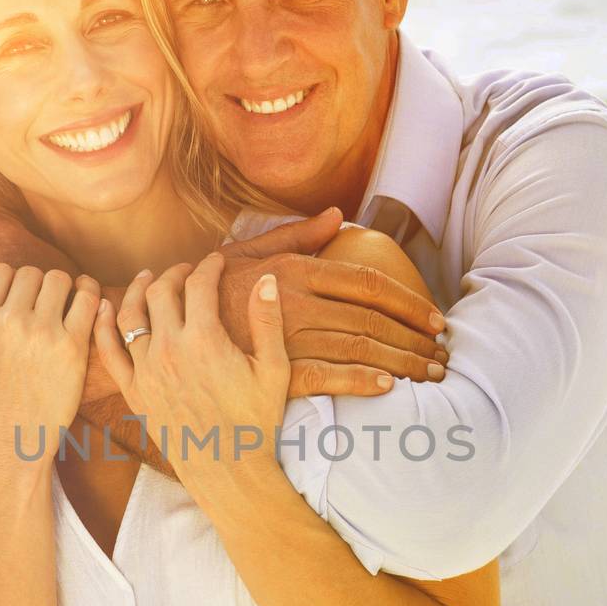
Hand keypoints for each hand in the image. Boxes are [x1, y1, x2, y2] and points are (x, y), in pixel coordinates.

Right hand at [0, 263, 100, 464]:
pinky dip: (90, 294)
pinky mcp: (73, 349)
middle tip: (42, 306)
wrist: (10, 445)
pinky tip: (86, 304)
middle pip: (31, 273)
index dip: (10, 281)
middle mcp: (11, 322)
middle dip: (36, 286)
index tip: (17, 299)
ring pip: (59, 280)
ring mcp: (44, 334)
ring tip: (63, 305)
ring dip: (62, 289)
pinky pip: (88, 301)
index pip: (0, 271)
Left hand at [93, 251, 288, 496]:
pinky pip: (108, 351)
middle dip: (173, 274)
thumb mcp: (273, 369)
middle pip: (159, 292)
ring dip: (137, 290)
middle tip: (185, 272)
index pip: (199, 285)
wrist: (227, 469)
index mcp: (205, 340)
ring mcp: (146, 371)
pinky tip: (104, 308)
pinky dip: (102, 325)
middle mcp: (169, 350)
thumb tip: (267, 279)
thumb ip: (267, 320)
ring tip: (147, 280)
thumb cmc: (255, 421)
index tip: (216, 261)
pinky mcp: (133, 392)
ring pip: (128, 315)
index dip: (208, 266)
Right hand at [217, 210, 446, 393]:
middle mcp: (297, 302)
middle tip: (442, 355)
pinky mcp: (272, 372)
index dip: (409, 303)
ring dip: (402, 363)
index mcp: (296, 271)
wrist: (164, 331)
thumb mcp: (246, 253)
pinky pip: (327, 377)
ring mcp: (285, 338)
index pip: (369, 284)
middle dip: (415, 340)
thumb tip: (339, 216)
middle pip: (373, 321)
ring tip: (430, 374)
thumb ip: (296, 235)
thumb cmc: (208, 291)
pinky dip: (361, 382)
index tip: (436, 320)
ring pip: (359, 349)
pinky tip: (389, 389)